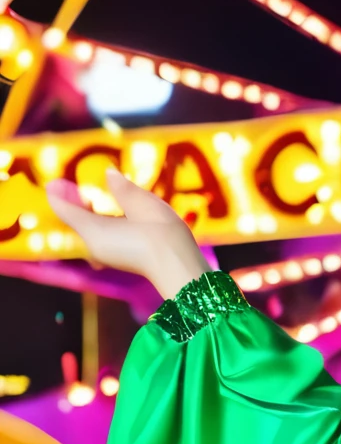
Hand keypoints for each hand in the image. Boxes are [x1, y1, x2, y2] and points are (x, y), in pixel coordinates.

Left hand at [44, 168, 206, 298]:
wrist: (182, 269)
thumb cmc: (162, 236)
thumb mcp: (142, 203)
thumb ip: (122, 188)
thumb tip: (109, 174)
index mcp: (93, 230)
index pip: (63, 209)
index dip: (58, 192)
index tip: (56, 180)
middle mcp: (94, 245)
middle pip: (76, 218)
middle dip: (75, 200)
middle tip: (72, 184)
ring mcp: (106, 255)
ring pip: (89, 228)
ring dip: (90, 211)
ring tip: (94, 196)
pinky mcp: (119, 258)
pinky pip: (102, 236)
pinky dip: (102, 222)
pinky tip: (114, 214)